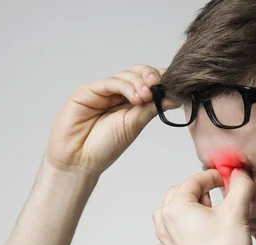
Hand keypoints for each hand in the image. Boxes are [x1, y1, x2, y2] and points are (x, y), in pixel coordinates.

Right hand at [45, 65, 176, 176]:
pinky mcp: (87, 91)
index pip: (148, 82)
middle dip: (151, 77)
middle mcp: (117, 94)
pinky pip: (110, 82)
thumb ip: (152, 109)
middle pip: (138, 73)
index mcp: (130, 102)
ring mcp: (103, 91)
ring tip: (146, 97)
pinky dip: (126, 86)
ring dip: (140, 83)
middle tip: (158, 87)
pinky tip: (136, 97)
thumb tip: (176, 98)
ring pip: (126, 75)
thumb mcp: (135, 125)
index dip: (161, 80)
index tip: (174, 85)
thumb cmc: (105, 146)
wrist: (80, 160)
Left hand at [152, 168, 254, 244]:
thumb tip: (239, 172)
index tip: (228, 178)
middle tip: (222, 198)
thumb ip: (240, 185)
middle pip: (182, 192)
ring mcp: (165, 238)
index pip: (194, 180)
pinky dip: (184, 223)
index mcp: (175, 208)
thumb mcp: (237, 212)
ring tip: (212, 215)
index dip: (214, 176)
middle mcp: (164, 221)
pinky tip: (200, 230)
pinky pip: (171, 228)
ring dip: (193, 205)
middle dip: (203, 191)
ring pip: (175, 208)